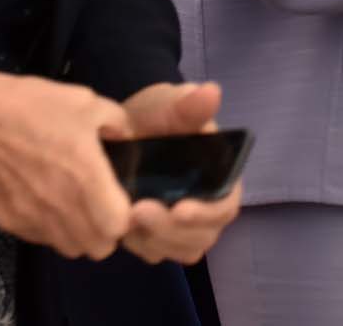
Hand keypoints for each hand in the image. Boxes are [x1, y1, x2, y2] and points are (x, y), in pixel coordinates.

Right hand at [0, 72, 132, 259]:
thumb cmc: (33, 106)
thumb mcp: (86, 101)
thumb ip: (116, 122)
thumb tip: (126, 136)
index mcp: (86, 178)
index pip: (119, 226)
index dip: (125, 216)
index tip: (120, 200)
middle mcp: (61, 206)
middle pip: (97, 248)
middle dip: (105, 232)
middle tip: (100, 208)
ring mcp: (33, 217)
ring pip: (68, 248)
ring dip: (77, 235)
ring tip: (72, 207)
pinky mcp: (8, 220)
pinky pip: (38, 238)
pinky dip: (48, 229)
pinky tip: (44, 203)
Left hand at [118, 80, 243, 263]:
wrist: (121, 132)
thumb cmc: (154, 116)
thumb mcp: (167, 104)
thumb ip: (187, 104)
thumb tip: (210, 92)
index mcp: (220, 175)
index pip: (225, 205)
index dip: (207, 213)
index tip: (178, 208)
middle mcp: (207, 205)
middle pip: (202, 235)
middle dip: (171, 230)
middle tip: (138, 212)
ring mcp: (183, 225)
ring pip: (179, 249)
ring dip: (153, 240)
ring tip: (123, 217)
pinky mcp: (158, 235)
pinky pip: (154, 251)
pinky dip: (137, 243)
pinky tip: (117, 223)